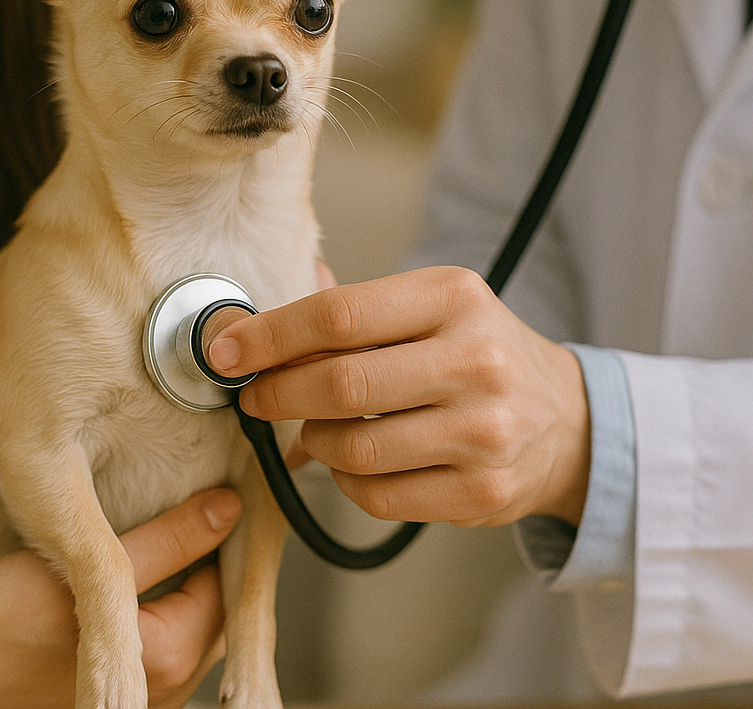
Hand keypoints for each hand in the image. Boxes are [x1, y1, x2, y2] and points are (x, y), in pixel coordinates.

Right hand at [0, 487, 241, 708]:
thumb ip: (167, 539)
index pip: (228, 580)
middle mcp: (166, 690)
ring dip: (187, 574)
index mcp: (166, 658)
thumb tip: (229, 507)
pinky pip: (164, 638)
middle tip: (191, 495)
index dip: (221, 526)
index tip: (212, 480)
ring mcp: (143, 697)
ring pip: (192, 620)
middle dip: (207, 552)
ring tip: (168, 522)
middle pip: (215, 604)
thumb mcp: (83, 563)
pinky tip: (141, 563)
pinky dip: (163, 599)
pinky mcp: (119, 692)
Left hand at [208, 267, 589, 527]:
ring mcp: (484, 432)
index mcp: (453, 297)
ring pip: (353, 449)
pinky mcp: (483, 492)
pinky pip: (377, 495)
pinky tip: (353, 459)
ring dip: (313, 441)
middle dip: (277, 393)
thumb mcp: (430, 306)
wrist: (566, 419)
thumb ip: (350, 309)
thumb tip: (254, 321)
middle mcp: (475, 360)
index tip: (226, 350)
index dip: (269, 336)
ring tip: (315, 427)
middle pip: (340, 384)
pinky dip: (346, 480)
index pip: (338, 314)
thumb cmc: (475, 352)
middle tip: (254, 397)